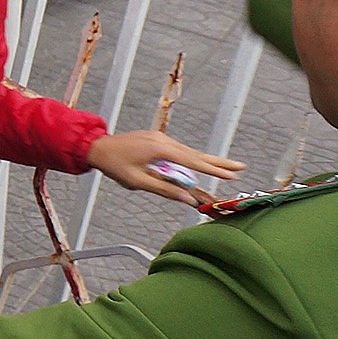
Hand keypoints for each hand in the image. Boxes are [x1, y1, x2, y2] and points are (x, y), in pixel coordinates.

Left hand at [86, 130, 244, 205]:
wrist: (96, 146)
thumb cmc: (114, 165)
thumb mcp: (137, 181)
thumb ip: (163, 190)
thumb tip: (186, 200)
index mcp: (159, 149)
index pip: (192, 162)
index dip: (213, 170)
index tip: (232, 175)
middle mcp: (162, 141)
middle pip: (196, 154)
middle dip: (219, 162)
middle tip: (241, 167)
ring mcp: (160, 138)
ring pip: (189, 152)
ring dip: (207, 160)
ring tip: (229, 167)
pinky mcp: (156, 140)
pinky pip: (179, 150)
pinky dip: (193, 158)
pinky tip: (203, 163)